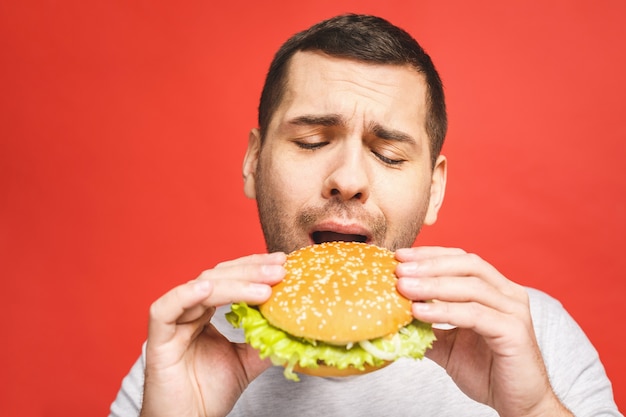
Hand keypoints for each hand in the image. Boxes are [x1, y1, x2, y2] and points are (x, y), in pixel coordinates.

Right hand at [139, 252, 286, 416]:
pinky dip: (185, 296)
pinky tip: (209, 289)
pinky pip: (165, 310)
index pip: (230, 278)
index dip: (254, 268)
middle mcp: (189, 312)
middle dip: (250, 271)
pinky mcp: (158, 340)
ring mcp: (173, 323)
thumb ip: (263, 341)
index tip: (282, 263)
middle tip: (279, 270)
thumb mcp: (246, 361)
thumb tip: (290, 324)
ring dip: (233, 284)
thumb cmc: (208, 394)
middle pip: (218, 277)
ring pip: (200, 288)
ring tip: (263, 287)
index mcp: (206, 313)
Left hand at [395, 247, 571, 416]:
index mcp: (495, 290)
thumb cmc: (488, 371)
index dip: (430, 254)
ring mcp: (514, 311)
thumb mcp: (448, 344)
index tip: (401, 256)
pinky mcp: (514, 331)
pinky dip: (445, 311)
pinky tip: (420, 312)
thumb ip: (427, 326)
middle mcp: (508, 294)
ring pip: (470, 287)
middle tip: (400, 269)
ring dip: (433, 285)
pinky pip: (475, 315)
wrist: (518, 404)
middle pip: (467, 265)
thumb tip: (392, 316)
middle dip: (430, 264)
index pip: (461, 260)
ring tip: (404, 288)